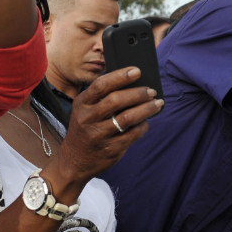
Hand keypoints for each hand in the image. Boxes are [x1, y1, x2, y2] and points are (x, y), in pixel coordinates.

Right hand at [58, 67, 163, 181]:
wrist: (74, 161)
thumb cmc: (85, 128)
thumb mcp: (84, 109)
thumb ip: (102, 96)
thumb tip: (132, 80)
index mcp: (82, 103)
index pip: (101, 85)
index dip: (120, 76)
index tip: (137, 71)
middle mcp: (88, 118)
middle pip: (116, 100)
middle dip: (137, 93)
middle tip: (151, 91)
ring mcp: (98, 135)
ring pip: (127, 118)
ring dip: (146, 109)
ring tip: (157, 104)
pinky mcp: (109, 150)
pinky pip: (132, 135)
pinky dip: (143, 126)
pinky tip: (146, 122)